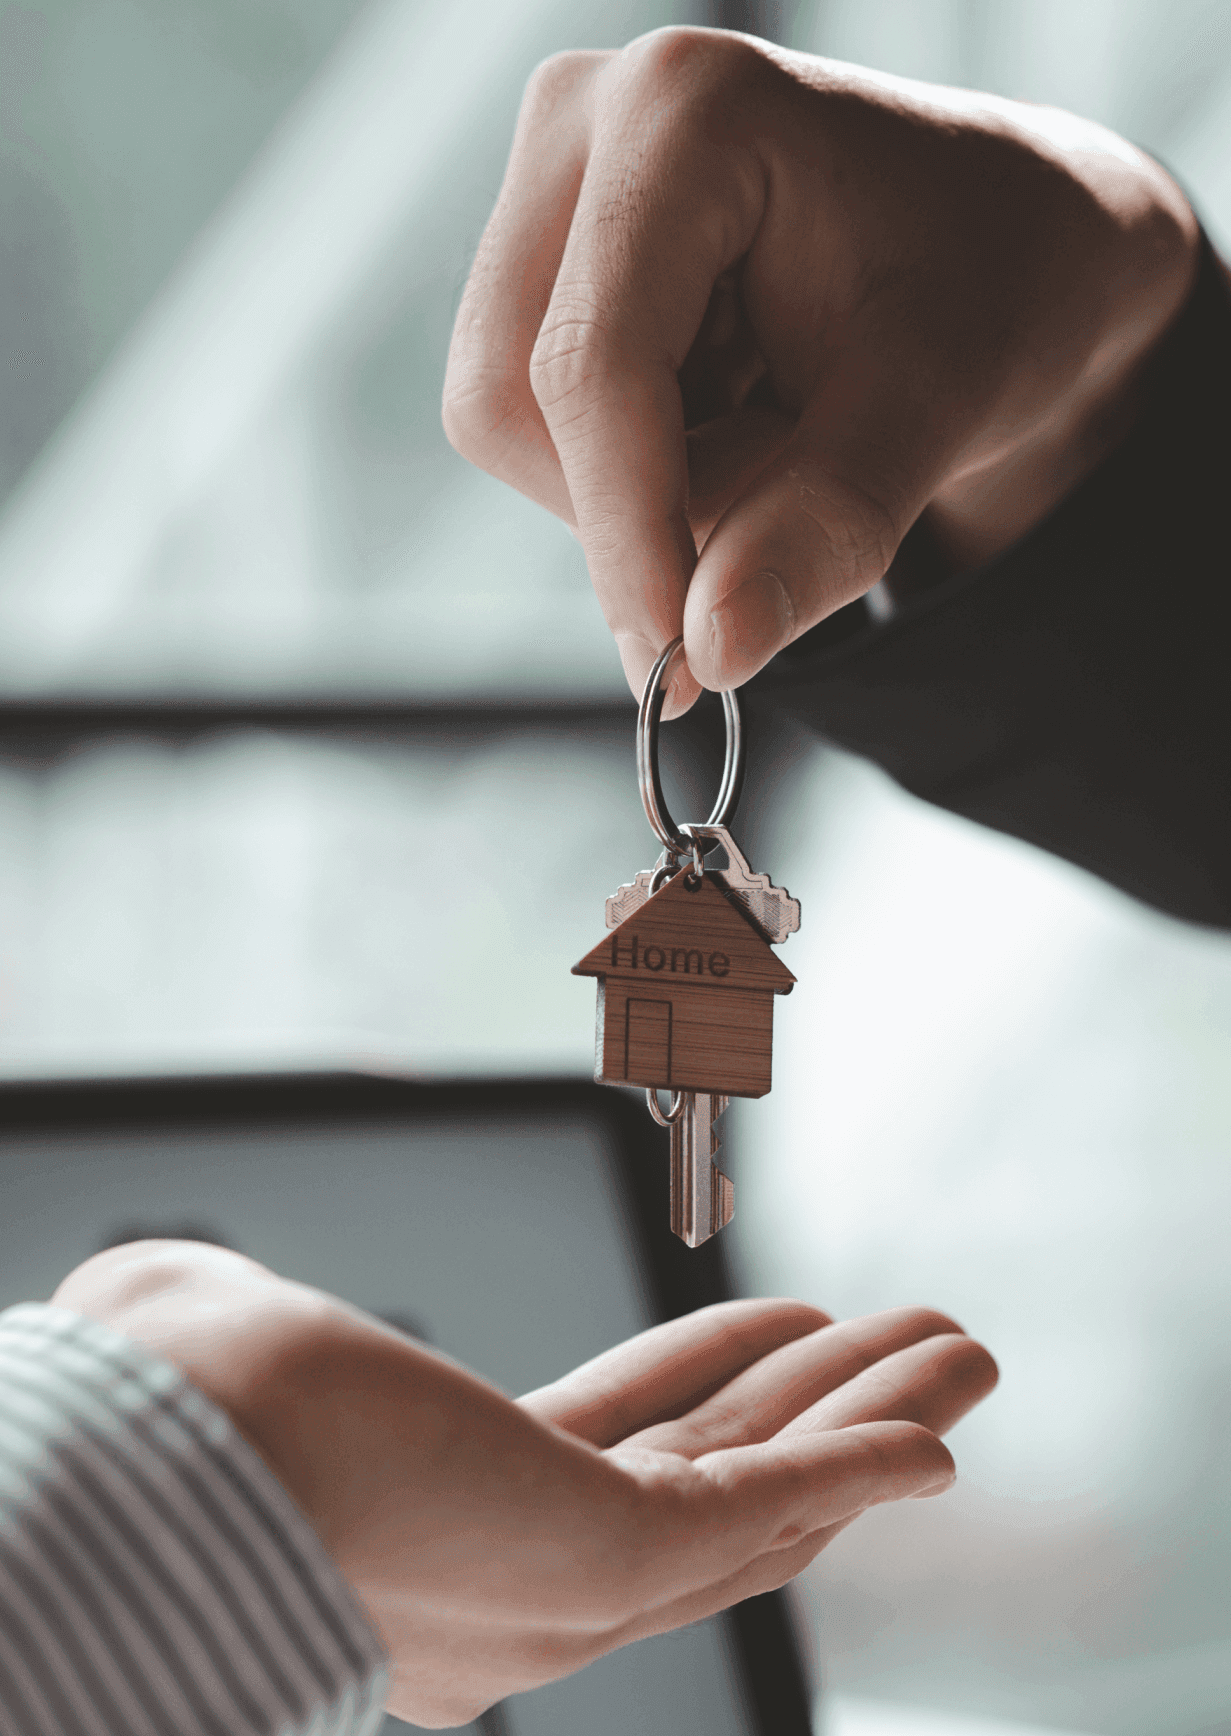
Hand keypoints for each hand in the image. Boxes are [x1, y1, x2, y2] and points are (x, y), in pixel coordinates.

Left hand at [54, 1240, 995, 1727]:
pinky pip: (762, 1502)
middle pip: (727, 1487)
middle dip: (838, 1413)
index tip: (790, 1331)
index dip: (726, 1388)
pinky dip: (860, 1460)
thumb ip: (248, 1316)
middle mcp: (522, 1579)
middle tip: (924, 1358)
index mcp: (451, 1523)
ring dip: (876, 1422)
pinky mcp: (600, 1559)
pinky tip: (929, 1423)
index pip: (630, 1455)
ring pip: (767, 1495)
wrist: (139, 1477)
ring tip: (958, 1356)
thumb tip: (179, 1286)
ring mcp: (566, 1582)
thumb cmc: (163, 1410)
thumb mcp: (233, 1342)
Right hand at [444, 28, 1196, 712]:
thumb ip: (821, 527)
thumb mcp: (936, 407)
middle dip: (634, 508)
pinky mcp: (548, 253)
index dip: (626, 532)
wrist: (1010, 247)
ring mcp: (555, 185)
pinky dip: (637, 471)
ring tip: (776, 438)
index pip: (591, 363)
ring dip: (641, 493)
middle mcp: (586, 120)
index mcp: (687, 113)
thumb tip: (709, 652)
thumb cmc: (994, 285)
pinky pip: (534, 427)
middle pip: (510, 399)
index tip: (685, 666)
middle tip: (778, 511)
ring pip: (508, 426)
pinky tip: (733, 419)